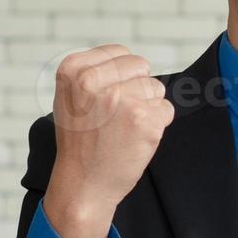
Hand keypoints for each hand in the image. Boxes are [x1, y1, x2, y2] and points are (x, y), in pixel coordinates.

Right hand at [44, 44, 173, 237]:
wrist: (83, 184)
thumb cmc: (81, 141)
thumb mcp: (71, 97)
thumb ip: (95, 72)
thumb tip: (133, 61)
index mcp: (73, 70)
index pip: (120, 53)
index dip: (121, 76)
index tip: (106, 99)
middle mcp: (93, 81)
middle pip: (141, 67)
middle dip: (137, 89)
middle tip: (115, 117)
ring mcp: (120, 99)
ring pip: (156, 88)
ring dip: (147, 108)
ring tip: (122, 129)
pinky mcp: (144, 119)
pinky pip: (166, 109)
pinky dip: (157, 125)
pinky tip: (134, 139)